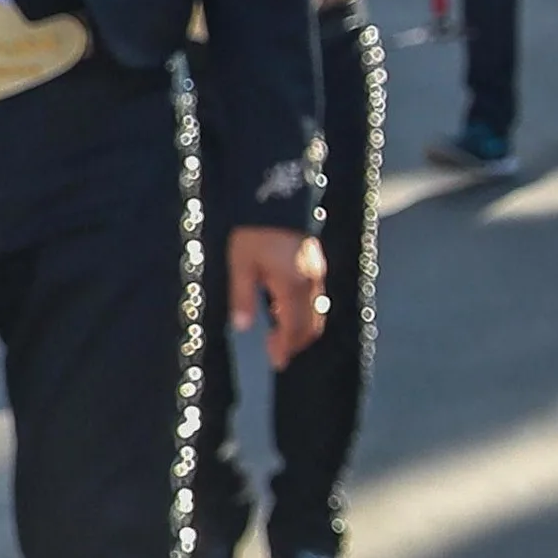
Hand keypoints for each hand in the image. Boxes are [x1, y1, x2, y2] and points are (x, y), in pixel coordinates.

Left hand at [225, 224, 330, 368]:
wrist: (276, 195)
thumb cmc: (255, 230)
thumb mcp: (240, 263)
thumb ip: (241, 296)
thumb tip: (241, 326)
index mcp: (292, 286)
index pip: (294, 328)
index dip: (286, 348)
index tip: (276, 361)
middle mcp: (310, 283)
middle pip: (311, 324)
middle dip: (295, 343)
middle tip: (275, 353)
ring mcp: (316, 273)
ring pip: (316, 312)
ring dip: (300, 328)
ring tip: (277, 334)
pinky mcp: (316, 264)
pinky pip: (315, 297)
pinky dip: (303, 311)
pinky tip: (283, 309)